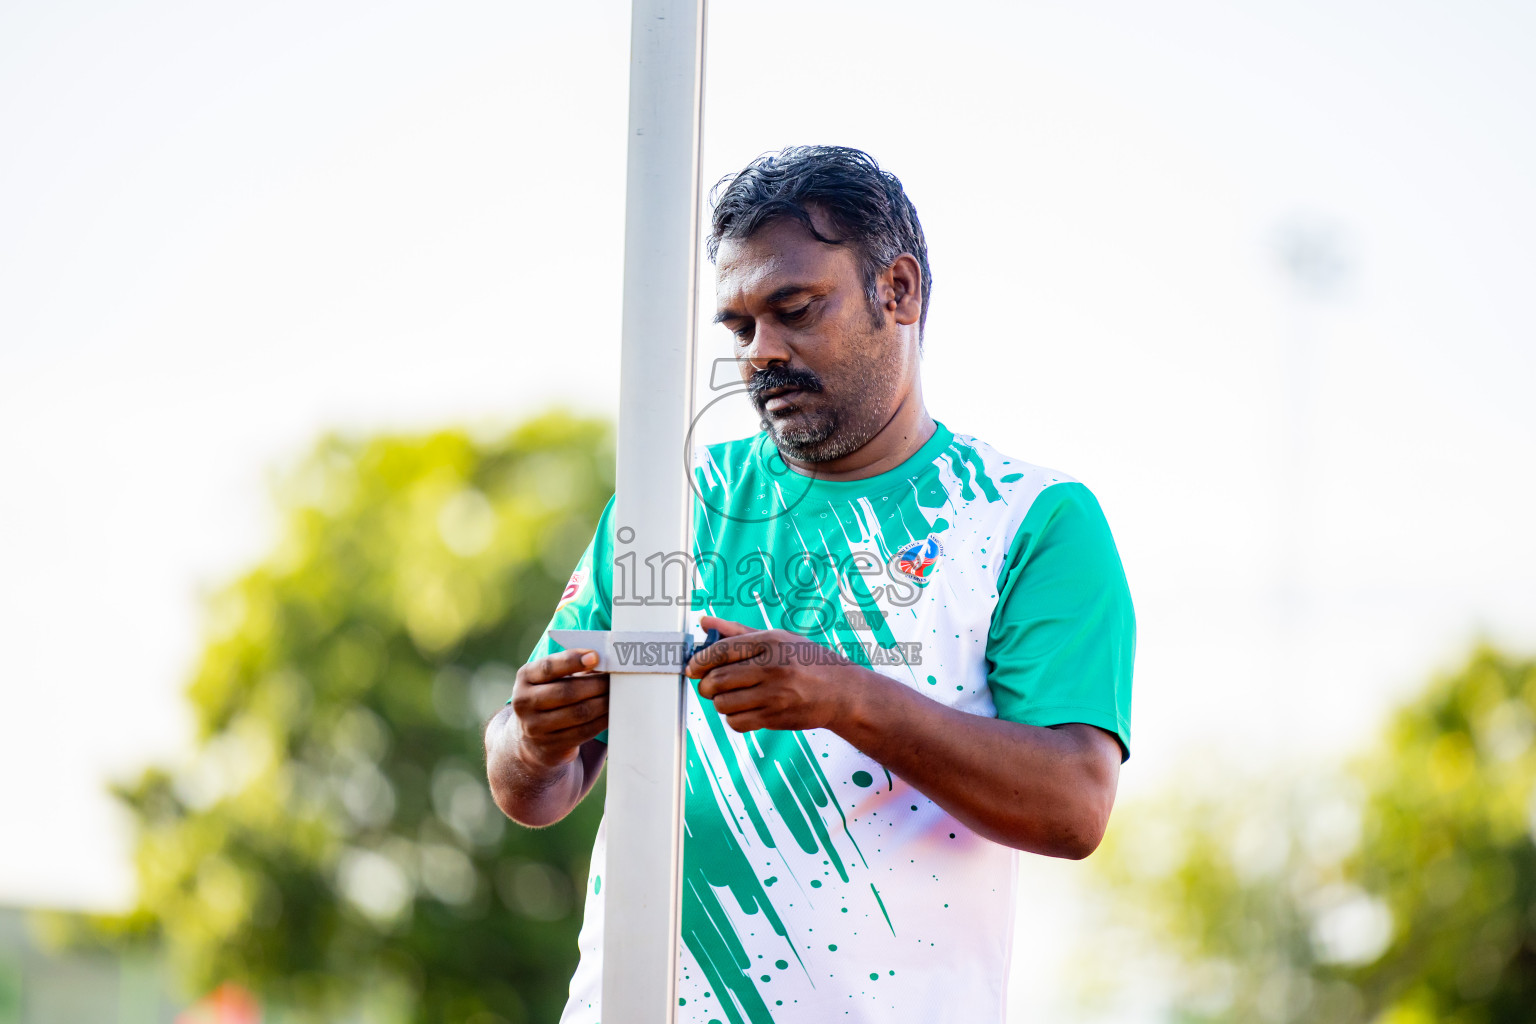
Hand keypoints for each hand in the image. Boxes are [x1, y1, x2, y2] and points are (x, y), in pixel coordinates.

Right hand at [508, 649, 609, 768]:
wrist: (532, 740)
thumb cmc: (550, 698)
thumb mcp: (550, 679)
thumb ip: (570, 667)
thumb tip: (602, 660)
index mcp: (525, 678)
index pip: (548, 667)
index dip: (572, 661)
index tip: (595, 656)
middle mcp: (524, 702)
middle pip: (567, 691)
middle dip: (596, 684)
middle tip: (615, 679)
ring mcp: (535, 727)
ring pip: (578, 713)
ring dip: (603, 702)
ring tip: (617, 694)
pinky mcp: (550, 747)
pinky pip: (584, 731)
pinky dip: (602, 720)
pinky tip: (611, 712)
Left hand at [684, 615, 864, 732]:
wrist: (841, 692)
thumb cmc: (807, 661)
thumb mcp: (777, 638)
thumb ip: (738, 631)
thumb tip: (704, 622)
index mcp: (771, 642)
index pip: (722, 650)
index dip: (700, 660)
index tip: (692, 668)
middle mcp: (773, 667)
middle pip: (718, 680)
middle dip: (706, 685)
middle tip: (709, 685)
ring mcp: (775, 695)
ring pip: (724, 704)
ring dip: (720, 702)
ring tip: (731, 696)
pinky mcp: (776, 718)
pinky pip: (737, 722)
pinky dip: (734, 718)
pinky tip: (744, 709)